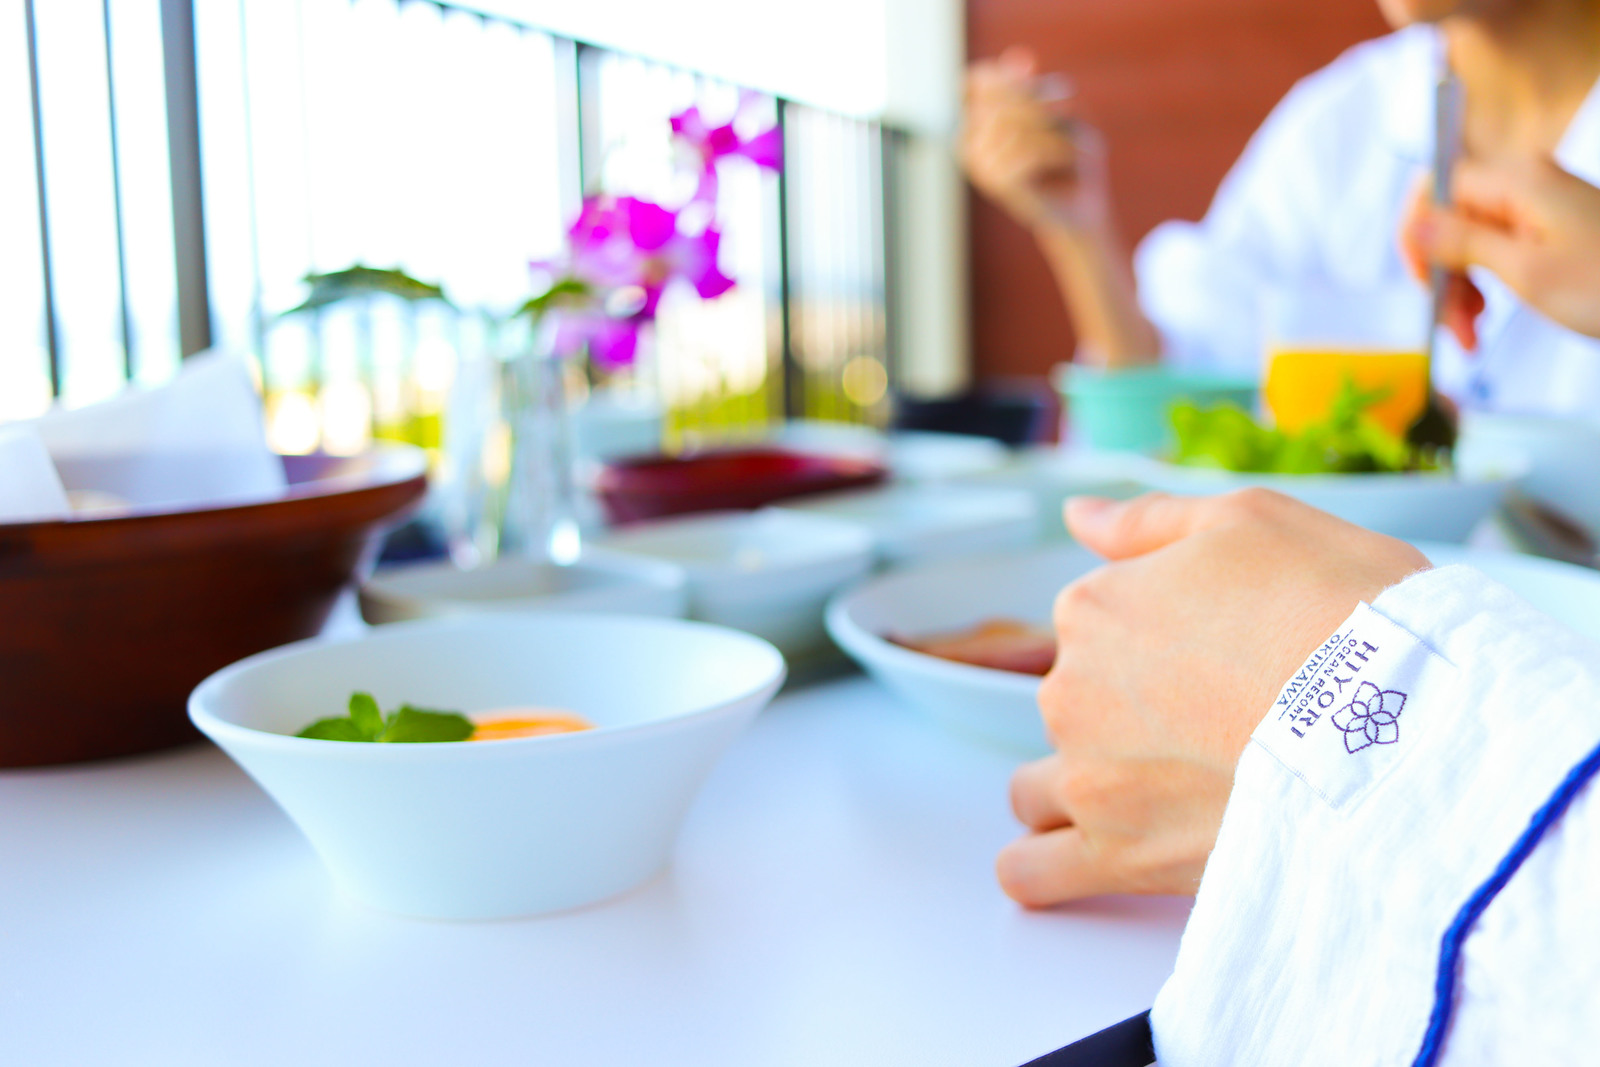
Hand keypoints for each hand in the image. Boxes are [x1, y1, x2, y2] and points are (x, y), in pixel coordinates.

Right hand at [961, 48, 1110, 236]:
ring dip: (1054, 130)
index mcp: (980, 118)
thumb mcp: (1061, 111)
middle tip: (1074, 116)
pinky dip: (1055, 151)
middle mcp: (971, 140)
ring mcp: (980, 162)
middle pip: (1002, 99)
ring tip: (1072, 144)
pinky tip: (1068, 159)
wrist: (1080, 206)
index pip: (984, 77)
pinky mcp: (997, 183)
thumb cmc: (1070, 156)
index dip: (1022, 81)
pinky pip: (1025, 151)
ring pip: (1013, 125)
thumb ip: (1036, 85)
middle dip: (1044, 104)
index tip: (1053, 98)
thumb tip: (1020, 58)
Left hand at [997, 490, 1428, 906]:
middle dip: (1122, 717)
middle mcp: (1073, 690)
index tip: (1212, 660)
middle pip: (1072, 707)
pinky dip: (1042, 868)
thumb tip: (1080, 516)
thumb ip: (1148, 523)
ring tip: (1162, 800)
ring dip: (1080, 793)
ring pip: (1041, 790)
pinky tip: (1073, 862)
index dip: (1151, 642)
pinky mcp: (1116, 856)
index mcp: (1097, 608)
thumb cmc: (1342, 615)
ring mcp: (1089, 776)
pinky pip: (1032, 872)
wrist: (1405, 726)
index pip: (1091, 626)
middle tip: (1213, 728)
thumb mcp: (1252, 523)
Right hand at [1401, 156, 1599, 344]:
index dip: (1415, 233)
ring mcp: (1538, 204)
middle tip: (1450, 323)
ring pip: (1467, 239)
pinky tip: (1484, 317)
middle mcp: (1525, 183)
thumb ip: (1463, 243)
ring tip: (1470, 332)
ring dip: (1458, 287)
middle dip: (1439, 273)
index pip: (1435, 186)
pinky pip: (1494, 249)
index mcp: (1518, 180)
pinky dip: (1482, 284)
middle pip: (1449, 218)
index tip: (1420, 280)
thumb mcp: (1526, 272)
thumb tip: (1415, 225)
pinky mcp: (1548, 227)